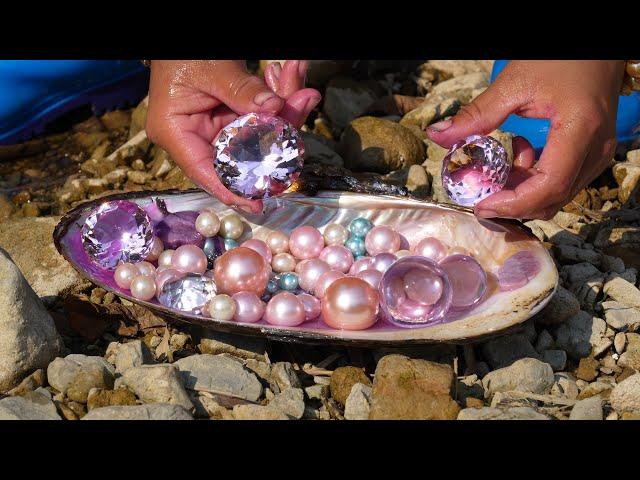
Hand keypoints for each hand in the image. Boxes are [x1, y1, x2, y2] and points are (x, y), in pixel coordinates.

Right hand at [146, 60, 320, 213]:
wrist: (179, 39)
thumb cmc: (182, 54)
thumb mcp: (211, 69)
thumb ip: (241, 90)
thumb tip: (275, 109)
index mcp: (175, 132)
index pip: (204, 171)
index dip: (231, 190)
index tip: (257, 203)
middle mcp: (196, 138)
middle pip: (243, 154)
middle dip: (278, 133)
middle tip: (304, 103)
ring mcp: (217, 129)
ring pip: (258, 136)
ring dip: (285, 111)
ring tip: (303, 89)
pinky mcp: (233, 118)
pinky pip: (260, 119)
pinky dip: (277, 100)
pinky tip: (288, 77)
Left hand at [426, 60, 624, 219]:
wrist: (597, 48)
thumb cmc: (561, 57)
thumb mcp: (515, 83)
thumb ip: (477, 114)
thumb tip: (437, 135)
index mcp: (580, 131)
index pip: (549, 186)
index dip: (513, 203)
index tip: (482, 205)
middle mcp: (595, 151)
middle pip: (552, 198)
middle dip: (513, 203)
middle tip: (481, 193)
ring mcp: (597, 154)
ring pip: (556, 194)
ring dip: (521, 190)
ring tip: (498, 165)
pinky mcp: (591, 153)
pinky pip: (561, 181)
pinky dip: (533, 178)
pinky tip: (518, 150)